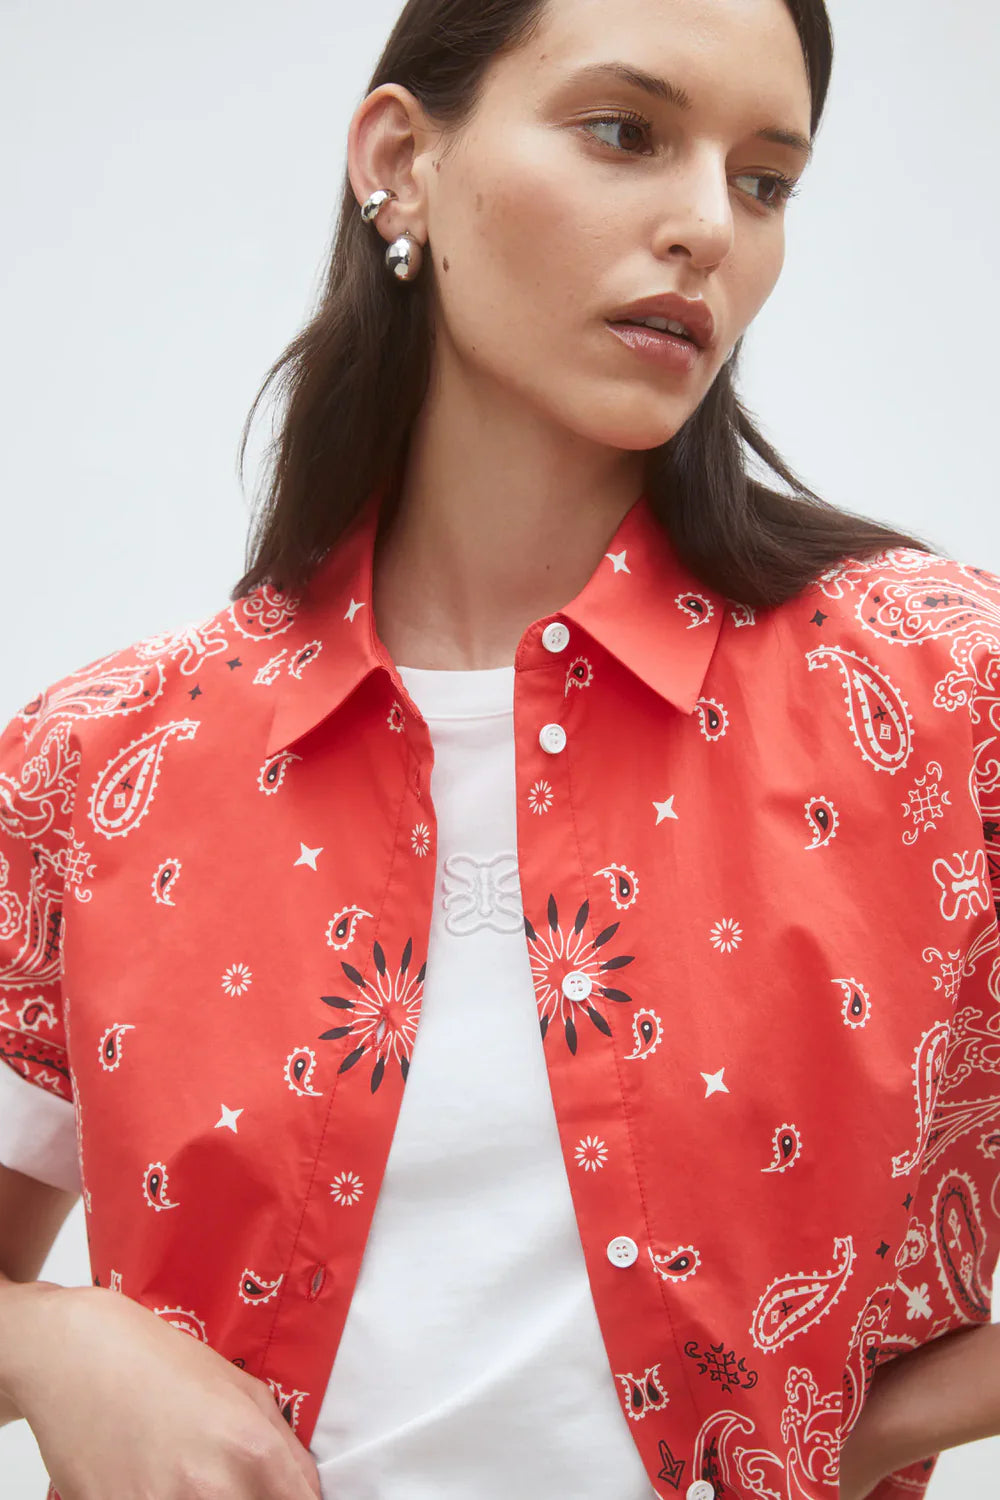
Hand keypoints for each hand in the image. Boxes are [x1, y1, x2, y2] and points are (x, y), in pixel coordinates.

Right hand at [8, 1282, 321, 1499]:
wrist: (74, 1356)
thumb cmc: (156, 1362)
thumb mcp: (241, 1389)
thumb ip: (284, 1450)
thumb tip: (307, 1493)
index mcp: (252, 1449)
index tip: (282, 1498)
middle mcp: (213, 1489)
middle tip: (235, 1484)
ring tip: (187, 1479)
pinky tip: (156, 1484)